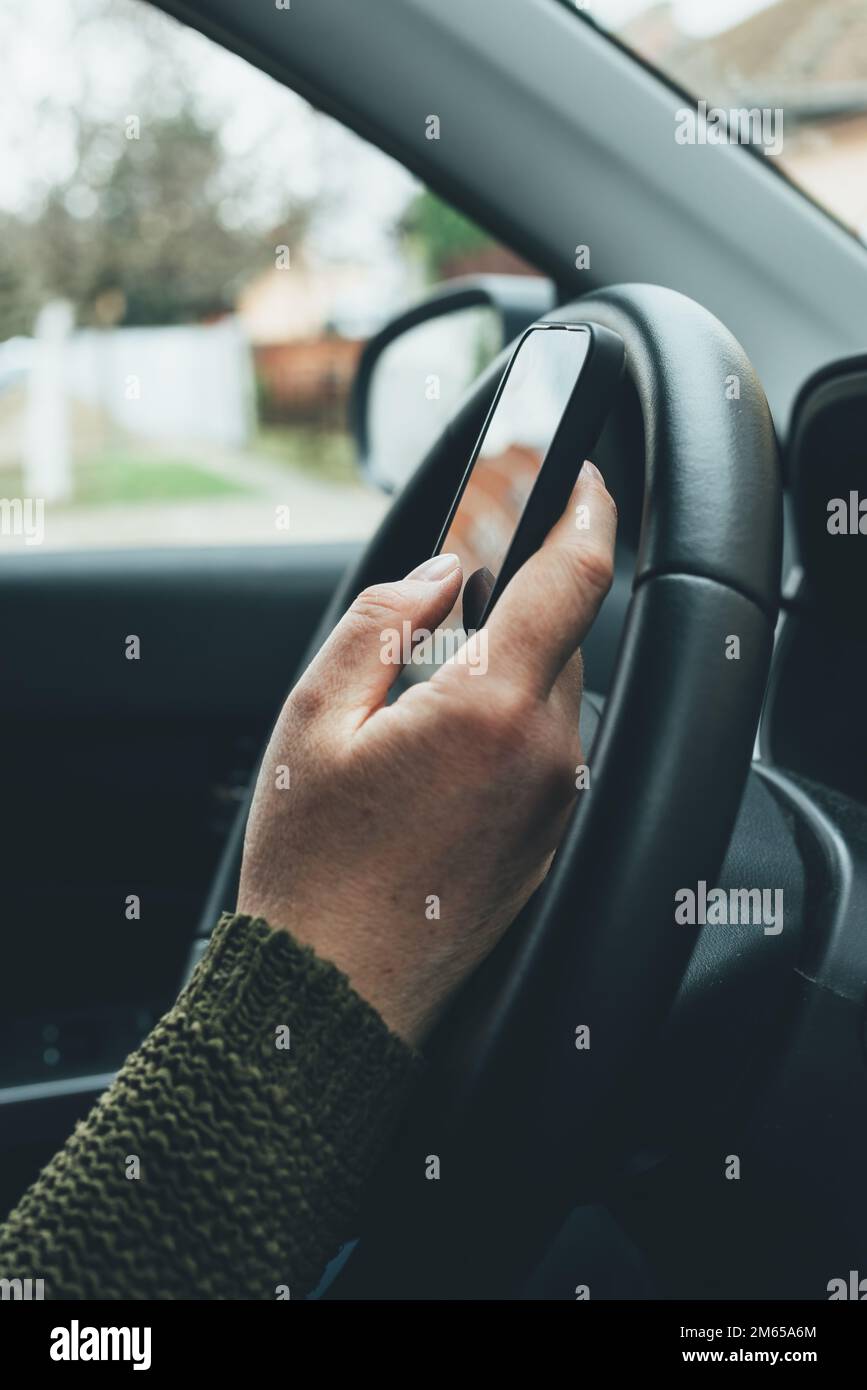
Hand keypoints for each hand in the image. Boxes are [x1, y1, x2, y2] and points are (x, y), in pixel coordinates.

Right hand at [238, 463, 616, 1045]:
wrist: (337, 990)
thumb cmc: (313, 863)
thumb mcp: (315, 719)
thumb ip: (384, 623)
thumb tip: (439, 575)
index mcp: (488, 709)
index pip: (574, 579)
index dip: (586, 513)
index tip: (582, 480)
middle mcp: (545, 754)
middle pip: (561, 638)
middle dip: (515, 605)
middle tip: (449, 604)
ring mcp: (555, 803)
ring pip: (554, 695)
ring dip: (506, 671)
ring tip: (422, 704)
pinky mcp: (550, 841)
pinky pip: (547, 751)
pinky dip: (509, 726)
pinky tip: (440, 758)